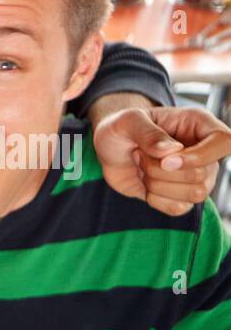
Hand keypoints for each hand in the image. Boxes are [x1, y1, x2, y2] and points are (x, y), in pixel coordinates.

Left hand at [95, 106, 230, 215]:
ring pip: (195, 194)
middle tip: (141, 155)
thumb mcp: (127, 121)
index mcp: (198, 124)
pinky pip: (179, 208)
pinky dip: (156, 200)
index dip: (200, 156)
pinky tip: (146, 186)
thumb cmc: (122, 128)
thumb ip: (148, 133)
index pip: (225, 141)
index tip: (166, 160)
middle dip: (161, 171)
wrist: (109, 150)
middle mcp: (204, 150)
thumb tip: (172, 151)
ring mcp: (196, 175)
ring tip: (144, 168)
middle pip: (202, 174)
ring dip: (158, 185)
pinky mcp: (181, 195)